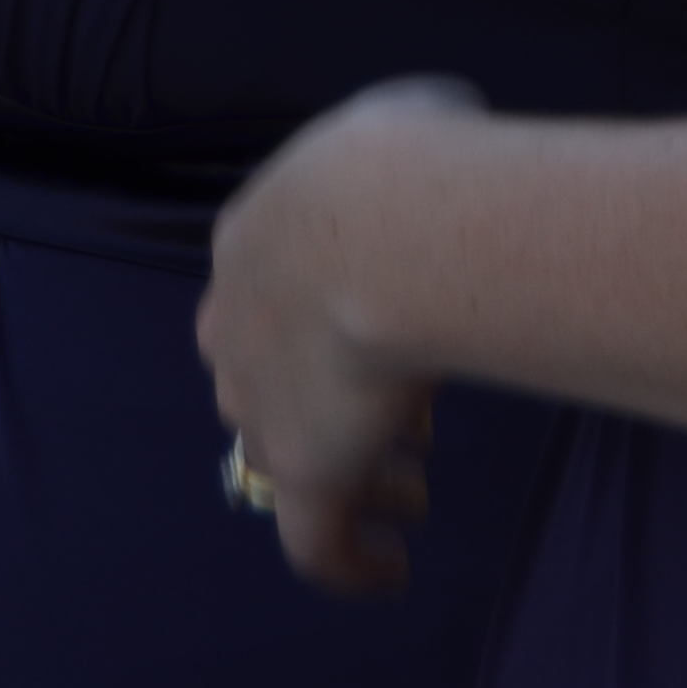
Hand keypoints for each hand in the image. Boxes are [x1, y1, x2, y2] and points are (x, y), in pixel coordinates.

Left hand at [201, 77, 485, 594]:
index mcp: (251, 242)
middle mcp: (237, 332)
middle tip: (401, 411)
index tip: (390, 322)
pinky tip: (388, 571)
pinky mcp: (307, 477)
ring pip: (287, 462)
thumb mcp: (407, 116)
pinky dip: (351, 562)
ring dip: (353, 476)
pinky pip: (318, 544)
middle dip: (324, 399)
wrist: (389, 231)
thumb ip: (414, 137)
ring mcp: (265, 412)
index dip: (326, 316)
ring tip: (411, 495)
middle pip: (261, 381)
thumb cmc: (410, 162)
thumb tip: (449, 133)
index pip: (268, 293)